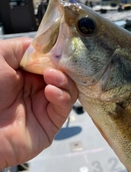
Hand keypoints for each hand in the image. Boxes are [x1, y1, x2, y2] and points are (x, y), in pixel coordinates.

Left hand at [0, 37, 77, 169]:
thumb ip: (21, 47)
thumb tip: (44, 47)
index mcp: (23, 75)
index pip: (49, 62)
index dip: (56, 55)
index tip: (61, 49)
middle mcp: (35, 90)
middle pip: (63, 75)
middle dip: (63, 67)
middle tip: (58, 63)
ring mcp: (43, 107)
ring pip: (68, 90)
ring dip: (64, 80)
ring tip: (51, 76)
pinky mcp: (51, 124)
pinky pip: (65, 107)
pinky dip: (62, 95)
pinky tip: (50, 91)